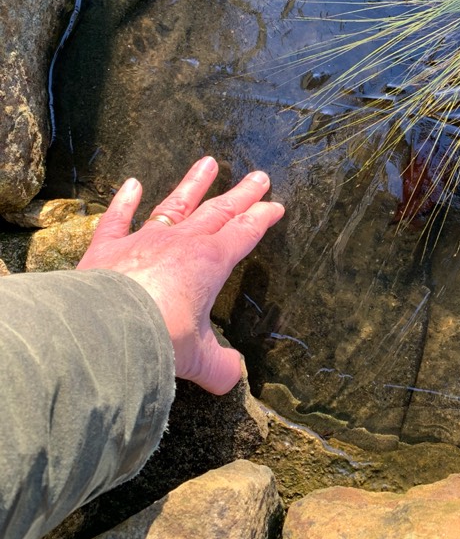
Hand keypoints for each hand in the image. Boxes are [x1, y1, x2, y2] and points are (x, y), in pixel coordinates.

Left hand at [77, 156, 284, 394]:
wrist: (102, 331)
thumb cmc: (159, 340)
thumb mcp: (199, 360)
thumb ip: (221, 367)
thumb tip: (232, 377)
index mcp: (210, 263)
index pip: (245, 234)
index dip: (263, 219)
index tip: (276, 206)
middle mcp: (181, 243)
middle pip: (219, 211)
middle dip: (242, 195)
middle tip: (259, 176)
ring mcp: (144, 240)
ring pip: (175, 204)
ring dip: (193, 183)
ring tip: (208, 161)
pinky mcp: (108, 247)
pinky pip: (118, 218)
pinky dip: (124, 201)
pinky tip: (131, 183)